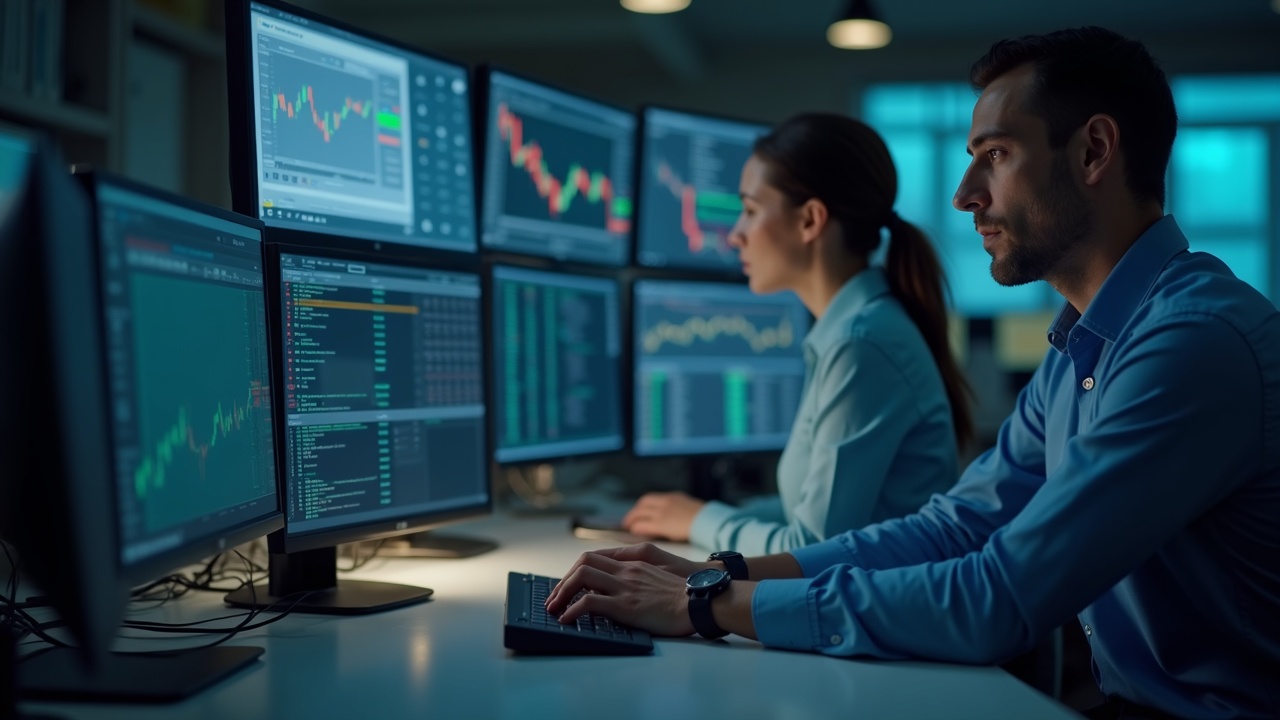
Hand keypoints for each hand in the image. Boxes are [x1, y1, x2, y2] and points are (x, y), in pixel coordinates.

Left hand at [549, 544, 711, 601]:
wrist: (701, 602)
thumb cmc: (684, 596)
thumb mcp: (658, 579)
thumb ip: (638, 578)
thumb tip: (620, 590)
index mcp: (634, 563)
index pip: (595, 557)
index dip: (575, 570)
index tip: (565, 586)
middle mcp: (627, 570)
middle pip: (583, 563)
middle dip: (562, 581)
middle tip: (553, 600)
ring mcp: (625, 586)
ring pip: (581, 577)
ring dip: (561, 593)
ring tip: (554, 609)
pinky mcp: (626, 605)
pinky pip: (590, 602)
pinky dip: (572, 610)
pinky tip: (567, 620)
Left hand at [621, 491, 704, 541]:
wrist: (707, 520)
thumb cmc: (704, 517)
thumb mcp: (689, 506)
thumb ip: (678, 508)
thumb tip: (673, 516)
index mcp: (672, 497)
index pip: (651, 499)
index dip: (642, 506)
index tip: (638, 511)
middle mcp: (664, 502)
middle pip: (642, 504)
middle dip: (634, 512)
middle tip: (629, 520)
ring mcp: (661, 512)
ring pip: (639, 514)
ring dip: (632, 520)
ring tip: (629, 527)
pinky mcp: (661, 524)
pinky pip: (643, 525)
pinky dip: (637, 528)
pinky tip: (635, 531)